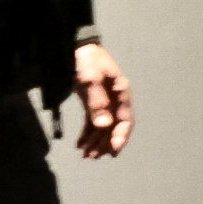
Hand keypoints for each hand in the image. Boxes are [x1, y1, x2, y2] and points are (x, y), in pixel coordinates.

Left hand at [73, 43, 133, 157]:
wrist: (77, 46)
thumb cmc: (86, 59)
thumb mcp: (90, 78)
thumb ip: (96, 101)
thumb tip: (103, 125)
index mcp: (121, 93)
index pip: (125, 120)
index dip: (120, 136)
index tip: (114, 151)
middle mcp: (116, 100)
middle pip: (113, 126)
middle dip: (104, 143)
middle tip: (93, 157)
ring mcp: (105, 101)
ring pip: (102, 126)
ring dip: (95, 141)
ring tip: (85, 155)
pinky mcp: (93, 101)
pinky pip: (93, 121)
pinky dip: (87, 133)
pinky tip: (80, 143)